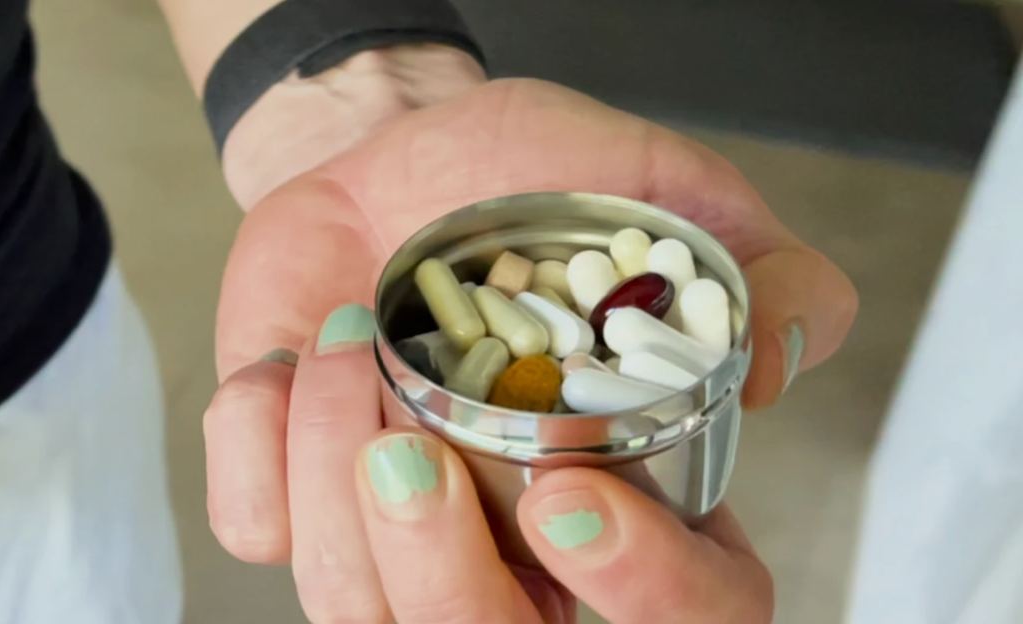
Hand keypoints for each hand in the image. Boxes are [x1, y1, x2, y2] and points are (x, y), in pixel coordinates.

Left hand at [203, 78, 855, 620]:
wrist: (407, 155)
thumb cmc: (544, 184)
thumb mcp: (674, 197)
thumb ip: (762, 272)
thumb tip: (771, 368)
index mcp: (635, 488)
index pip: (689, 614)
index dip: (645, 589)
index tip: (572, 494)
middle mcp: (516, 537)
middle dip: (438, 571)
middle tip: (415, 452)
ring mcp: (397, 527)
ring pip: (351, 604)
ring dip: (331, 471)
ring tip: (350, 338)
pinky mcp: (293, 491)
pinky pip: (256, 528)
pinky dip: (257, 443)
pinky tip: (293, 361)